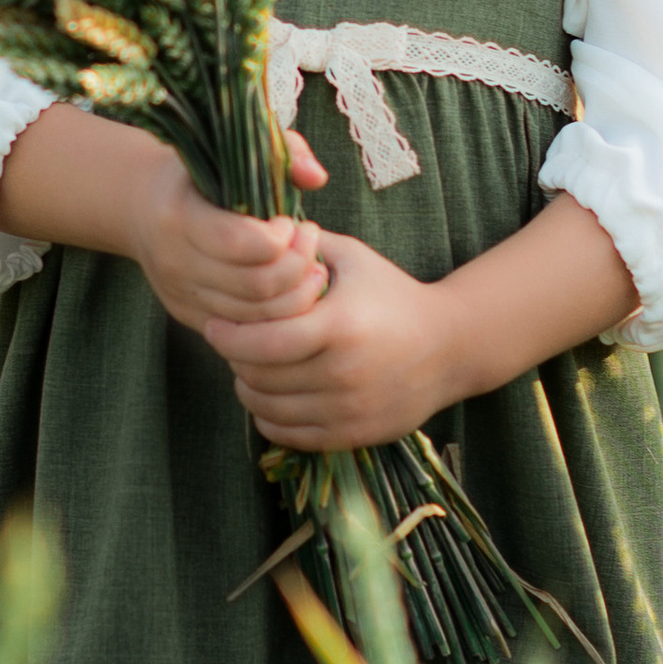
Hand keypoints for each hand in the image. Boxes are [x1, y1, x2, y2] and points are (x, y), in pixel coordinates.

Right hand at [128, 131, 332, 341]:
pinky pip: (246, 332)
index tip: (292, 223)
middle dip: (298, 267)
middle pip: (256, 286)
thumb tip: (315, 177)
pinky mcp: (190, 318)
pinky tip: (293, 289)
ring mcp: (180, 296)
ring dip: (297, 294)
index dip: (281, 238)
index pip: (239, 242)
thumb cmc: (200, 171)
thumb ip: (282, 150)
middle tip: (311, 243)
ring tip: (311, 267)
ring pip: (257, 316)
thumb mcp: (233, 148)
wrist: (142, 207)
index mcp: (178, 215)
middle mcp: (174, 262)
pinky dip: (279, 316)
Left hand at [202, 226, 453, 450]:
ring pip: (269, 409)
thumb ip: (306, 242)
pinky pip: (290, 435)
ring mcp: (349, 410)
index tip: (212, 325)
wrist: (451, 347)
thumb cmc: (393, 294)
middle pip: (260, 378)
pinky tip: (271, 395)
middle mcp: (344, 374)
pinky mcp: (354, 435)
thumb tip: (259, 228)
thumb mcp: (354, 258)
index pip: (264, 343)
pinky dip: (269, 417)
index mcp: (340, 327)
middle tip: (230, 343)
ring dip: (248, 389)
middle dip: (235, 360)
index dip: (228, 337)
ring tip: (248, 367)